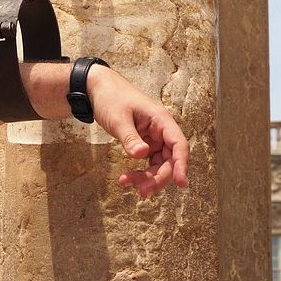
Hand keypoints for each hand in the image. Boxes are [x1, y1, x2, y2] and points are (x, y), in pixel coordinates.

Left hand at [87, 65, 188, 197]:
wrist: (98, 89)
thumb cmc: (111, 98)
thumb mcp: (118, 119)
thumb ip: (130, 138)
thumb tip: (142, 154)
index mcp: (161, 119)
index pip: (179, 144)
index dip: (182, 164)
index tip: (181, 183)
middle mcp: (161, 130)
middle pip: (170, 159)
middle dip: (158, 177)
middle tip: (142, 191)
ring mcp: (154, 138)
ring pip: (160, 164)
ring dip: (147, 178)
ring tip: (126, 183)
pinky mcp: (145, 143)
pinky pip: (149, 163)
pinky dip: (140, 173)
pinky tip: (127, 180)